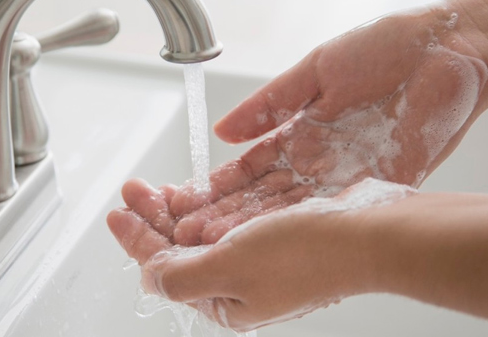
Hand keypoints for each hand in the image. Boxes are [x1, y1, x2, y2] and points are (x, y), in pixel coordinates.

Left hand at [107, 178, 415, 330]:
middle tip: (133, 187)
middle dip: (151, 218)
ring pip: (200, 233)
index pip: (164, 269)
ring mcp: (256, 262)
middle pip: (179, 250)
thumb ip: (179, 275)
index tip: (116, 213)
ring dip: (174, 209)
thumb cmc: (307, 253)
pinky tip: (194, 192)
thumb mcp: (228, 267)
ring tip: (154, 187)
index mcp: (224, 301)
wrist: (372, 233)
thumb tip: (148, 276)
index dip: (135, 239)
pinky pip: (226, 221)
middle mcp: (238, 285)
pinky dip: (205, 206)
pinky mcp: (273, 238)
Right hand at [166, 5, 487, 244]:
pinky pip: (331, 212)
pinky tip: (270, 241)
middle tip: (186, 235)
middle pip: (263, 196)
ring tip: (214, 245)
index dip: (219, 186)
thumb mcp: (314, 72)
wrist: (446, 49)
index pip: (249, 168)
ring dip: (253, 229)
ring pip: (290, 211)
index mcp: (299, 133)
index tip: (188, 202)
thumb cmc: (384, 49)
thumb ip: (269, 104)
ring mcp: (344, 178)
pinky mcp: (377, 186)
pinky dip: (299, 227)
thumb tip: (221, 130)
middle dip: (225, 216)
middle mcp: (317, 162)